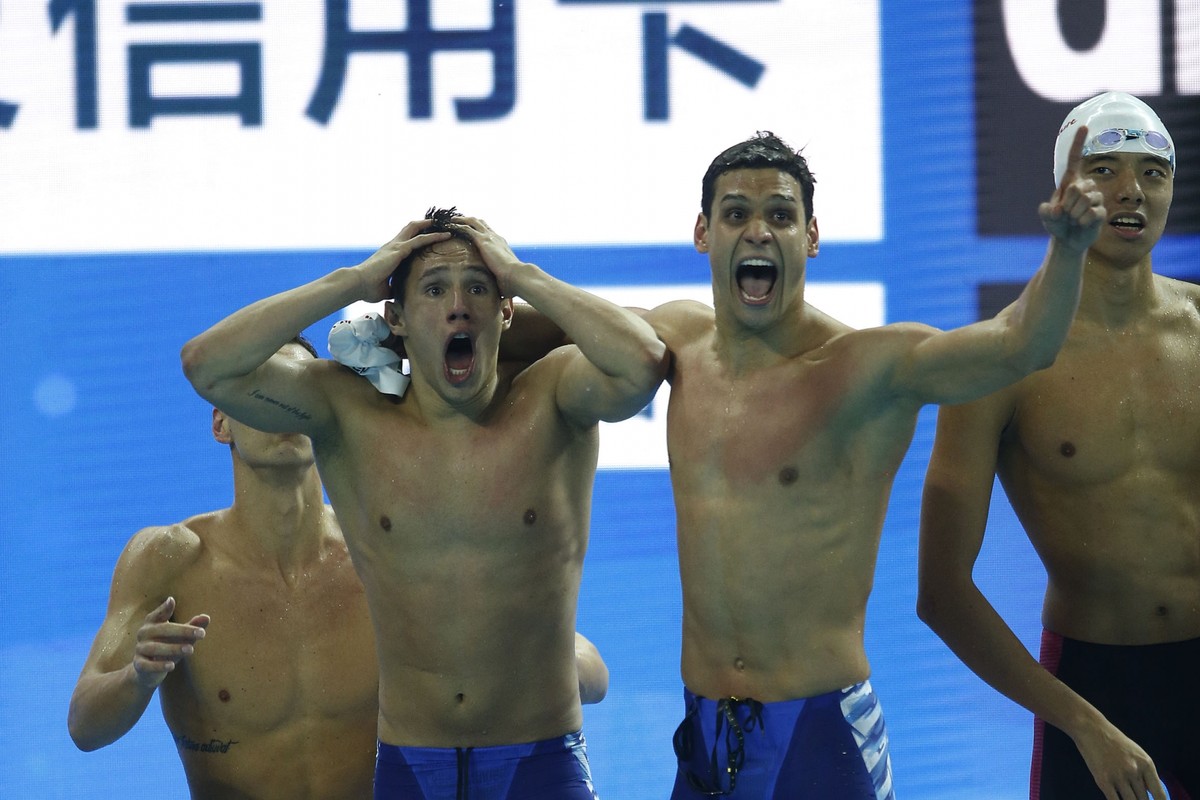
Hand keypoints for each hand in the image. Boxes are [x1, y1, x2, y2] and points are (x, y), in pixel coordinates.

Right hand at [132, 597, 208, 688]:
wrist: (147, 669)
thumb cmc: (166, 645)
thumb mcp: (180, 636)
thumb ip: (192, 626)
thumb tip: (206, 617)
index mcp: (152, 623)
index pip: (158, 614)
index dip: (165, 608)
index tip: (172, 601)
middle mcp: (144, 634)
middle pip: (162, 630)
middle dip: (183, 631)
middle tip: (202, 634)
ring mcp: (140, 649)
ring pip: (155, 648)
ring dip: (173, 648)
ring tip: (191, 649)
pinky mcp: (139, 664)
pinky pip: (146, 665)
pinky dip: (159, 666)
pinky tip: (172, 666)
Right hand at [355, 220, 451, 301]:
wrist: (358, 284)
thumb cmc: (368, 288)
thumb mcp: (385, 289)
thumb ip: (393, 287)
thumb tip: (399, 293)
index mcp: (390, 253)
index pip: (406, 239)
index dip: (417, 235)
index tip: (429, 234)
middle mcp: (393, 246)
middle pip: (411, 228)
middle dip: (425, 224)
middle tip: (439, 223)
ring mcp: (396, 246)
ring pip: (416, 229)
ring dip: (431, 226)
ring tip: (446, 225)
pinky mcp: (399, 250)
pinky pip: (420, 240)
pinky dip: (433, 236)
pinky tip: (445, 235)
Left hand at [444, 217, 525, 297]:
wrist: (518, 277)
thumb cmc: (513, 283)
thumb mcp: (504, 281)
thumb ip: (500, 285)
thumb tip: (503, 302)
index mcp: (501, 245)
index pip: (487, 233)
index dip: (478, 230)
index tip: (468, 230)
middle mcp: (495, 238)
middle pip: (479, 223)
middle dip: (467, 220)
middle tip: (455, 221)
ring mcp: (489, 237)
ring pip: (472, 221)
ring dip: (460, 219)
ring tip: (448, 219)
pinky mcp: (483, 240)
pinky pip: (466, 228)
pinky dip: (456, 225)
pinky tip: (447, 225)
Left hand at [1039, 125, 1105, 252]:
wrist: (1067, 239)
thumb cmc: (1057, 223)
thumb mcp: (1046, 216)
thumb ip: (1045, 211)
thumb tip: (1055, 210)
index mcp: (1071, 182)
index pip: (1075, 160)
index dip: (1078, 144)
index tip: (1083, 127)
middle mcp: (1085, 187)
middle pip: (1077, 187)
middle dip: (1067, 203)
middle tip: (1065, 213)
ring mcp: (1095, 198)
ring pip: (1086, 200)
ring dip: (1074, 213)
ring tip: (1073, 219)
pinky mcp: (1101, 211)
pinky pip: (1093, 213)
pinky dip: (1083, 221)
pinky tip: (1081, 224)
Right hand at [1073, 720, 1166, 799]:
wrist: (1091, 728)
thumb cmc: (1114, 741)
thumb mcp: (1136, 753)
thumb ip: (1144, 773)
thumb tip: (1151, 794)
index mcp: (1146, 764)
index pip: (1160, 795)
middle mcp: (1134, 771)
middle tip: (1135, 797)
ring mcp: (1118, 776)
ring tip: (1126, 796)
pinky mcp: (1103, 780)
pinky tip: (1117, 799)